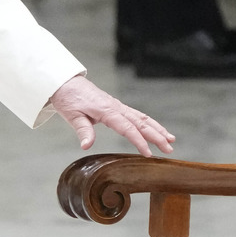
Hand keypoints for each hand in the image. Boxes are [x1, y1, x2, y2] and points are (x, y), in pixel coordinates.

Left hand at [49, 75, 174, 156]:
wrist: (65, 82)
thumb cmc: (68, 99)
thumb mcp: (72, 116)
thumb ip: (82, 130)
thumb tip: (86, 146)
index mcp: (106, 110)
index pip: (127, 128)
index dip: (139, 141)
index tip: (149, 154)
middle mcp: (115, 107)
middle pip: (140, 122)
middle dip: (156, 136)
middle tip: (170, 149)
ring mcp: (117, 106)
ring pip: (141, 117)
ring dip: (157, 128)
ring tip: (171, 139)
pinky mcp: (115, 106)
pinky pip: (136, 114)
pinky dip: (148, 122)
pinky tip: (156, 129)